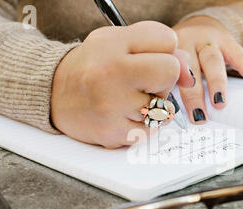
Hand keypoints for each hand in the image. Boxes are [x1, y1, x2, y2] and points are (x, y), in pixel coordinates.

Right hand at [51, 21, 194, 148]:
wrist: (54, 93)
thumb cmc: (92, 65)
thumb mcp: (119, 41)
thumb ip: (157, 44)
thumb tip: (188, 73)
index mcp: (113, 46)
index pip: (169, 43)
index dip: (164, 52)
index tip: (148, 58)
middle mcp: (111, 75)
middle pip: (170, 73)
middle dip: (162, 78)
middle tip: (140, 80)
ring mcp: (112, 107)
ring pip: (164, 107)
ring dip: (153, 105)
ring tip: (128, 98)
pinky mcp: (114, 133)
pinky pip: (152, 131)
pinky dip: (145, 125)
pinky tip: (126, 115)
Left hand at [173, 16, 242, 123]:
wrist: (199, 25)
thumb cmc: (185, 55)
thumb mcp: (174, 65)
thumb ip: (174, 86)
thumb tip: (176, 119)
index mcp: (171, 52)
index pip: (170, 74)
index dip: (171, 92)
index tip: (173, 114)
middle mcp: (188, 41)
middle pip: (191, 68)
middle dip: (194, 94)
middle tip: (199, 116)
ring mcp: (209, 40)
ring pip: (212, 61)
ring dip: (217, 84)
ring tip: (220, 104)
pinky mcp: (229, 41)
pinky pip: (240, 56)